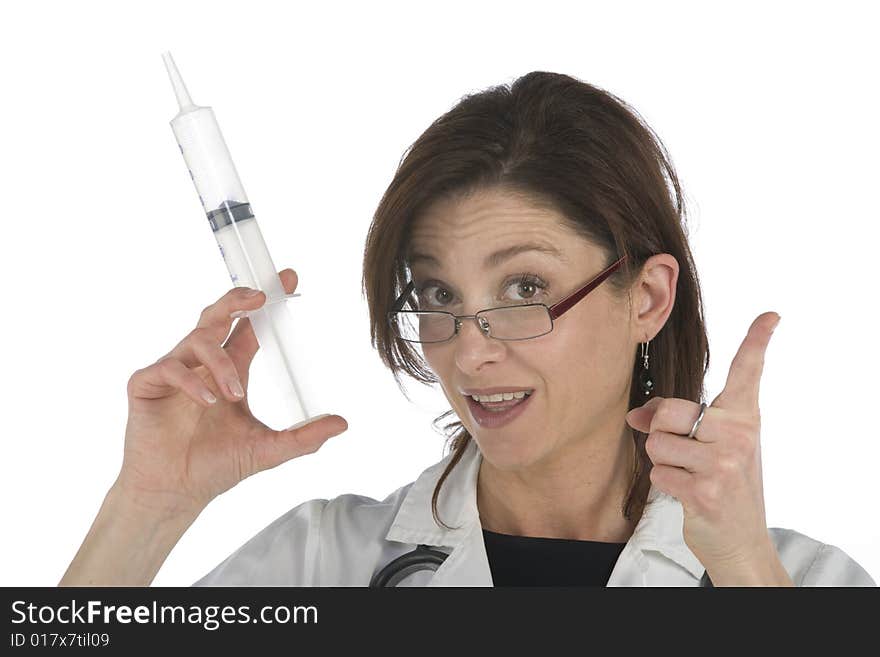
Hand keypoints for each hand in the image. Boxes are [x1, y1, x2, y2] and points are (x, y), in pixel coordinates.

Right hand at [119, 268, 347, 516]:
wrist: (174, 493)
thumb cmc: (215, 466)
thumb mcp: (268, 450)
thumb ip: (303, 437)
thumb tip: (342, 423)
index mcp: (229, 370)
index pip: (249, 327)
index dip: (267, 304)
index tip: (289, 281)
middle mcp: (201, 364)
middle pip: (218, 315)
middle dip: (238, 300)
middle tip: (260, 297)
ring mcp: (173, 371)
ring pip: (198, 339)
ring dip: (220, 363)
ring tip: (234, 394)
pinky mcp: (147, 384)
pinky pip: (169, 367)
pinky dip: (190, 382)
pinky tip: (207, 401)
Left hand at [626, 311, 782, 576]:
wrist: (740, 541)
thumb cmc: (722, 484)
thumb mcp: (712, 446)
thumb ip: (679, 420)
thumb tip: (635, 414)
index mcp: (744, 418)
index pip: (749, 372)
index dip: (757, 340)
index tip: (771, 316)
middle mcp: (738, 434)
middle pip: (668, 411)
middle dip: (659, 432)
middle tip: (683, 453)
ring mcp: (723, 463)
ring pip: (656, 444)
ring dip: (663, 463)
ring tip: (689, 476)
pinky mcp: (705, 490)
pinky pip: (658, 473)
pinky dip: (664, 485)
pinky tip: (689, 494)